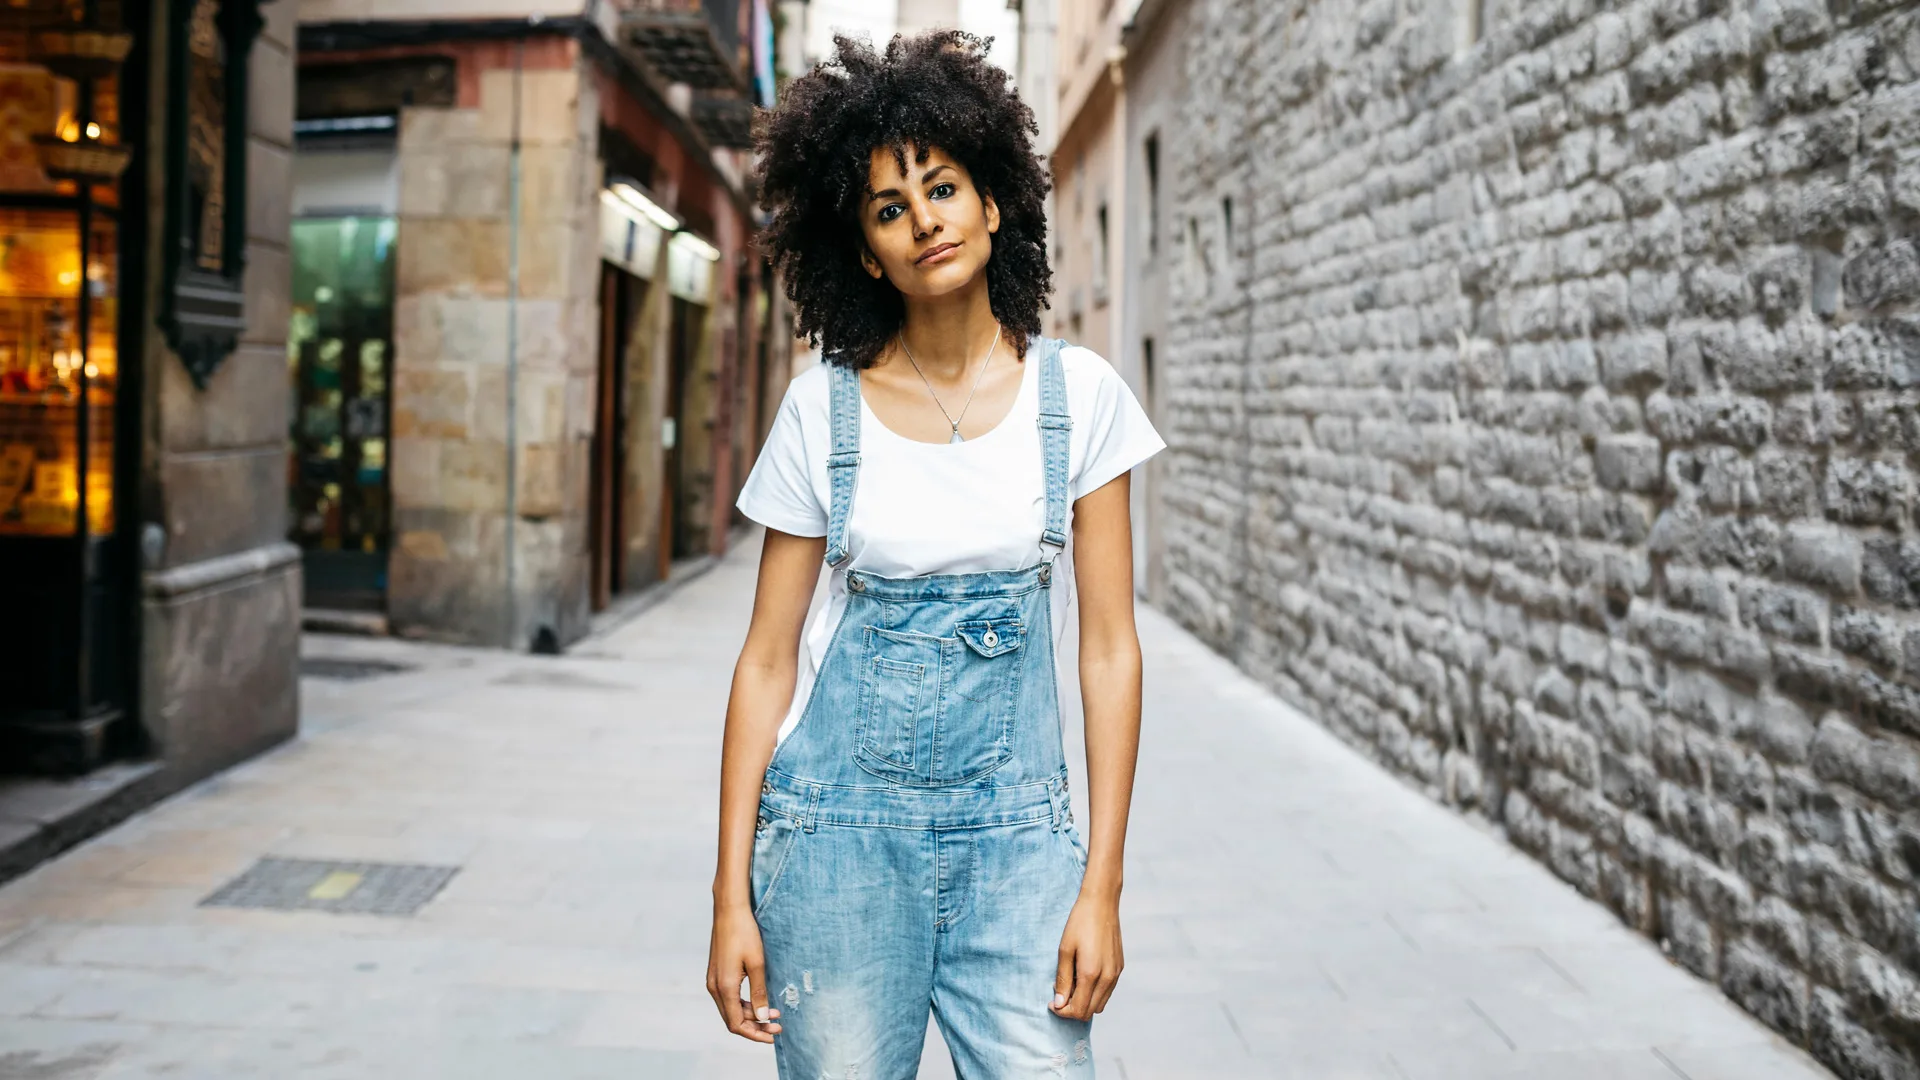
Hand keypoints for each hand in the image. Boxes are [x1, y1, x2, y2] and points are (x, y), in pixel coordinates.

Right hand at [707, 903, 781, 1042]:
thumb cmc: (744, 933)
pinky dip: (744, 1005)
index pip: (737, 1024)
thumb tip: (764, 1018)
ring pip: (731, 1010)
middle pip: (733, 1020)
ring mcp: (714, 981)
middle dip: (756, 1027)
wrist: (729, 910)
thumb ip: (759, 993)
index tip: (774, 1034)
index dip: (755, 1034)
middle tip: (778, 1026)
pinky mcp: (717, 974)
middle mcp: (715, 987)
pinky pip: (729, 998)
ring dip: (751, 1015)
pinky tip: (759, 1002)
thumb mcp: (757, 963)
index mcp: (724, 988)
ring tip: (774, 1013)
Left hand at [1051, 892, 1123, 1020]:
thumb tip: (1060, 1004)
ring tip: (1071, 986)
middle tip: (1059, 997)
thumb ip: (1063, 980)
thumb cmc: (1080, 923)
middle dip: (1072, 1010)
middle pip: (1089, 1012)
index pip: (1078, 1010)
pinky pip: (1107, 992)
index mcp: (1091, 974)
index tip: (1052, 1003)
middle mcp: (1107, 978)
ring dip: (1084, 1003)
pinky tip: (1083, 978)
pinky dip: (1094, 994)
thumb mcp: (1065, 950)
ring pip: (1100, 1004)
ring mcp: (1116, 974)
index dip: (1062, 1012)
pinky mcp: (1119, 968)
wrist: (1101, 903)